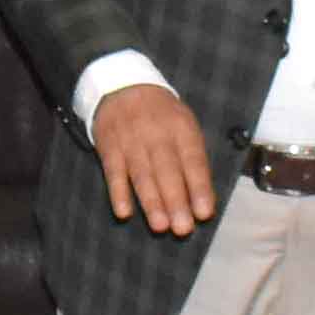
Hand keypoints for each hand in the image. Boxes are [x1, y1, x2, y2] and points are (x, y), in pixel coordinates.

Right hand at [90, 82, 219, 235]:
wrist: (122, 85)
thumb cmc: (162, 115)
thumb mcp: (185, 125)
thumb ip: (195, 159)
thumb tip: (204, 199)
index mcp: (181, 128)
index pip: (192, 160)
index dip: (199, 187)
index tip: (204, 212)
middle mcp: (156, 133)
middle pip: (167, 170)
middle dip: (176, 201)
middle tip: (183, 229)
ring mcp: (131, 140)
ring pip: (142, 174)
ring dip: (151, 202)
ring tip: (160, 226)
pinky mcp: (109, 147)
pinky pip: (113, 172)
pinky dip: (118, 192)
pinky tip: (124, 212)